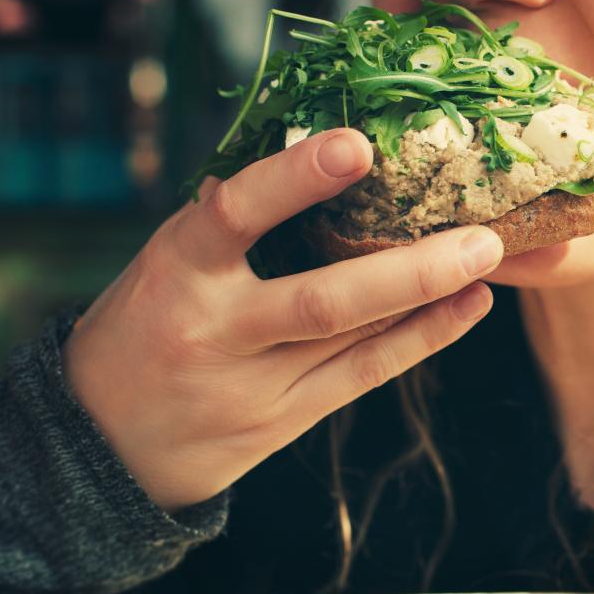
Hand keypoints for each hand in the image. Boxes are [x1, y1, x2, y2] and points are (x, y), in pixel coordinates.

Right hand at [63, 129, 503, 511]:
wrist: (104, 446)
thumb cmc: (140, 328)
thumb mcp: (162, 265)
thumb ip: (227, 225)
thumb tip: (304, 155)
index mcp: (176, 271)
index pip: (234, 215)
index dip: (294, 179)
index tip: (358, 146)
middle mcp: (217, 330)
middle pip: (322, 301)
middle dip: (409, 269)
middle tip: (481, 236)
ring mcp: (255, 385)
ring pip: (355, 342)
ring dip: (430, 301)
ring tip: (489, 262)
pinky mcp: (285, 420)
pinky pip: (364, 376)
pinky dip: (421, 340)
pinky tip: (467, 308)